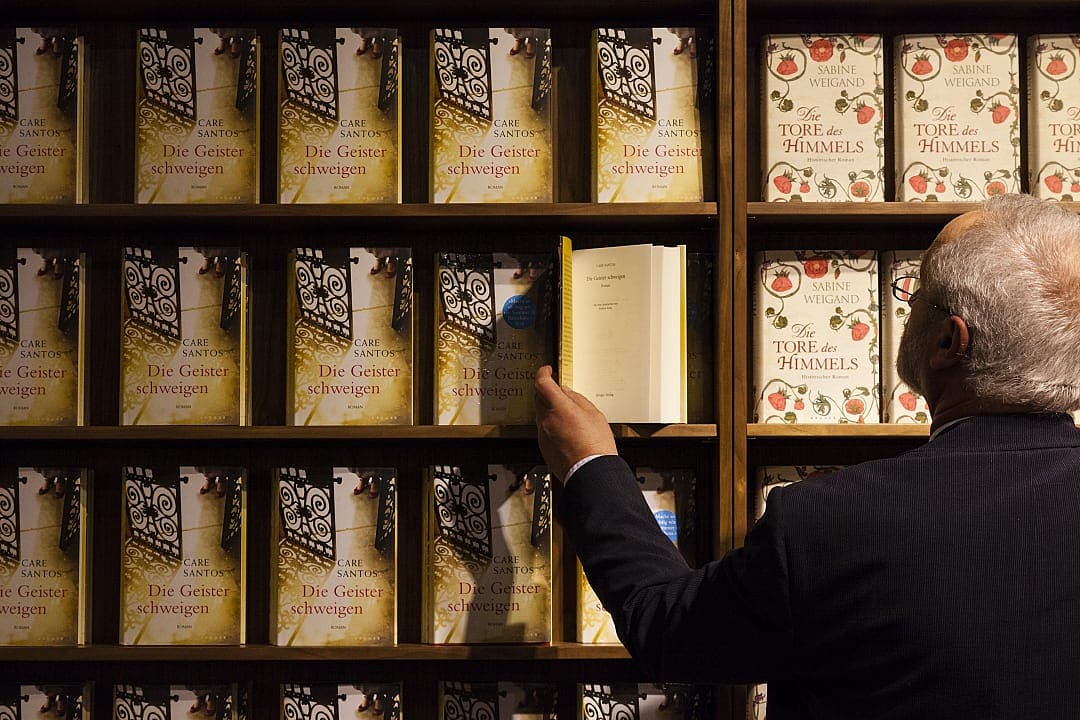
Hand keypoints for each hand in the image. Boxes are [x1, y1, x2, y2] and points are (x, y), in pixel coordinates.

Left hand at [534, 365, 616, 479]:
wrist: (591, 472)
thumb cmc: (596, 445)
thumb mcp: (594, 414)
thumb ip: (577, 399)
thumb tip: (565, 392)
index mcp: (559, 408)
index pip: (542, 383)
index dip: (543, 373)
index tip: (547, 371)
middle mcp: (546, 420)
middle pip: (539, 398)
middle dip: (546, 392)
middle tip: (559, 392)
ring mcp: (543, 435)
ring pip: (541, 415)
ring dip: (550, 411)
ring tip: (568, 417)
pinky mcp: (544, 448)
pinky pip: (544, 431)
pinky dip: (551, 426)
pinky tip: (567, 432)